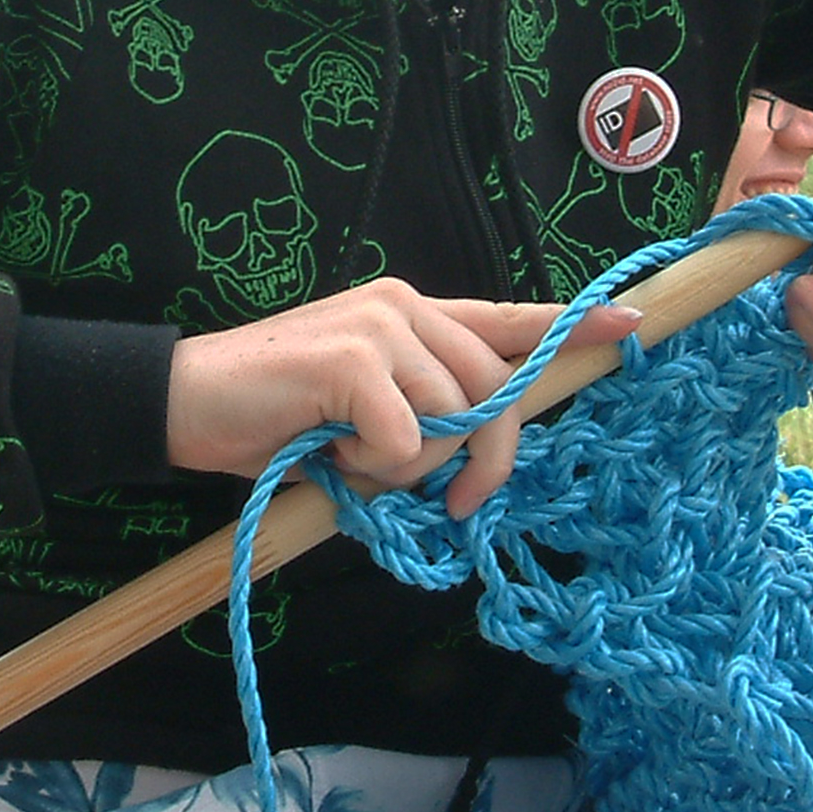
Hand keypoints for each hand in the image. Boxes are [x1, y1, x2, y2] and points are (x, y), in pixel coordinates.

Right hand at [167, 280, 639, 517]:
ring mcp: (381, 327)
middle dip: (487, 461)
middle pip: (495, 390)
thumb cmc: (272, 417)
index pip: (507, 318)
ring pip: (452, 420)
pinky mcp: (354, 359)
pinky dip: (373, 469)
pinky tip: (329, 456)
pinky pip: (406, 439)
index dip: (570, 326)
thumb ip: (420, 419)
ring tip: (350, 460)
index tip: (628, 324)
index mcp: (412, 314)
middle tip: (453, 504)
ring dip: (410, 469)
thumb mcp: (361, 414)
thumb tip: (471, 460)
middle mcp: (405, 307)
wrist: (184, 402)